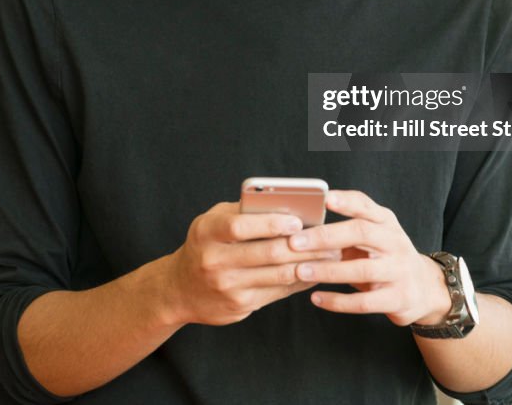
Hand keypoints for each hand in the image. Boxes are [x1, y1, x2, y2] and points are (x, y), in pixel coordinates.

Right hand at [164, 202, 340, 326]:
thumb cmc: (205, 245)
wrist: (179, 290)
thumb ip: (243, 212)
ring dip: (309, 264)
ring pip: (278, 275)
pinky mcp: (240, 306)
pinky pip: (278, 292)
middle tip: (329, 237)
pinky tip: (315, 271)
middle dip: (303, 245)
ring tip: (332, 254)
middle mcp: (214, 261)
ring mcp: (227, 286)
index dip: (271, 223)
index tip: (298, 220)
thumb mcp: (213, 222)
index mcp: (206, 232)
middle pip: (267, 253)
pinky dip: (300, 281)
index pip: (240, 227)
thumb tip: (287, 206)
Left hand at [286, 190, 451, 325]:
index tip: (325, 198)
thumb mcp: (375, 234)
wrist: (424, 288)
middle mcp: (395, 242)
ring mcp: (399, 270)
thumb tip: (302, 222)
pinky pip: (364, 302)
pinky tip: (315, 297)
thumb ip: (348, 224)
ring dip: (327, 270)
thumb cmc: (386, 255)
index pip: (366, 205)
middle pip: (361, 233)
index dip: (346, 201)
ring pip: (361, 269)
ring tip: (300, 271)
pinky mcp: (399, 299)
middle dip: (326, 237)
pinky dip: (337, 301)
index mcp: (386, 221)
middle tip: (295, 242)